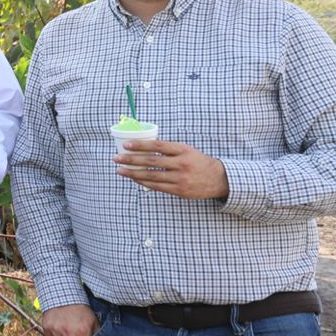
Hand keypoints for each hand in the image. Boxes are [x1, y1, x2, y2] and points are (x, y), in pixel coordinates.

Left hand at [114, 140, 228, 198]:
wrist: (218, 179)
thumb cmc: (197, 161)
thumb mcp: (186, 150)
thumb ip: (168, 149)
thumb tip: (143, 148)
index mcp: (183, 150)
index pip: (158, 146)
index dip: (141, 145)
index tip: (126, 145)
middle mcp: (182, 163)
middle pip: (151, 161)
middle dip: (131, 160)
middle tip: (116, 158)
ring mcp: (181, 178)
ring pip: (152, 176)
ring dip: (133, 173)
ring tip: (120, 170)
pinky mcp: (180, 190)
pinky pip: (157, 186)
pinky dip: (143, 182)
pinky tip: (134, 179)